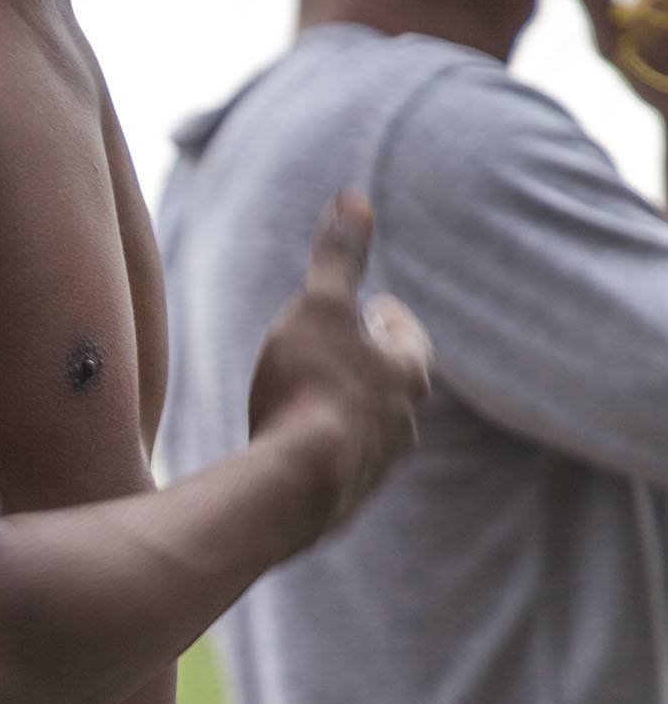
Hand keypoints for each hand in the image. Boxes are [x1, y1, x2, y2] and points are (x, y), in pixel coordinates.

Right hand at [248, 193, 432, 538]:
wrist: (295, 490)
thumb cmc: (310, 389)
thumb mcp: (320, 307)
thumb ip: (338, 257)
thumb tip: (355, 198)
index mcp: (408, 375)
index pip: (408, 337)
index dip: (389, 318)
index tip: (377, 306)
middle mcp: (403, 426)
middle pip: (393, 386)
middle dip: (372, 367)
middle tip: (350, 350)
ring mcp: (375, 470)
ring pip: (368, 430)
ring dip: (349, 413)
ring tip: (319, 402)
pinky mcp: (343, 505)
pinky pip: (338, 468)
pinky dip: (323, 452)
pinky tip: (297, 451)